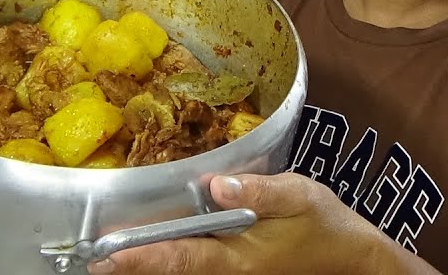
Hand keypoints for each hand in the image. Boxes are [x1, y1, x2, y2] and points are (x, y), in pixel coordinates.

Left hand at [88, 173, 432, 274]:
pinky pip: (198, 273)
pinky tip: (151, 255)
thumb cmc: (329, 228)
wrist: (355, 264)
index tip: (106, 256)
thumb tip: (217, 183)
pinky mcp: (237, 274)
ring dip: (149, 266)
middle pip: (172, 272)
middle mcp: (230, 274)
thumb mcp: (300, 195)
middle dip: (132, 266)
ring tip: (109, 259)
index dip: (141, 258)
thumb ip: (259, 188)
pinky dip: (172, 264)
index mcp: (240, 256)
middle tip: (91, 259)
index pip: (181, 257)